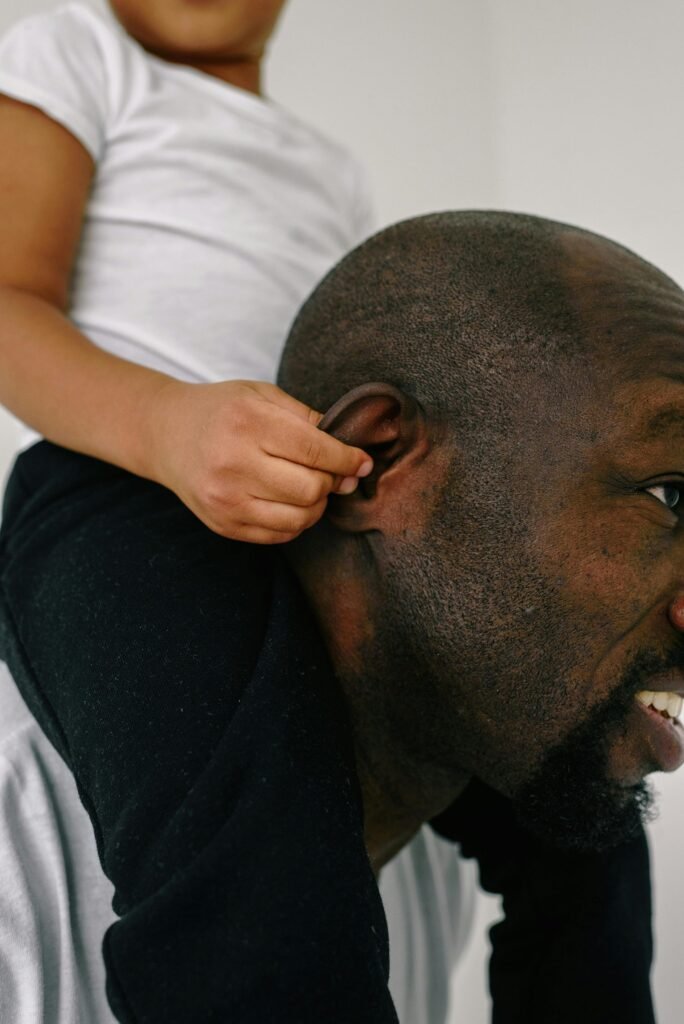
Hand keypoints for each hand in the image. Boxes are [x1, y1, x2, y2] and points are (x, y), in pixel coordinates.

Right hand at [147, 379, 372, 542]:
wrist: (166, 434)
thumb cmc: (223, 411)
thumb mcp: (262, 395)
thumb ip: (307, 418)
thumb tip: (351, 457)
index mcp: (247, 422)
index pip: (316, 450)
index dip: (348, 459)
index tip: (361, 462)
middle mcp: (233, 463)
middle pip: (312, 489)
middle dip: (332, 482)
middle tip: (331, 472)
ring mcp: (225, 499)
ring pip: (300, 518)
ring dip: (317, 505)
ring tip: (310, 487)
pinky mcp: (223, 524)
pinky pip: (280, 535)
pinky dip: (296, 521)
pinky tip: (289, 501)